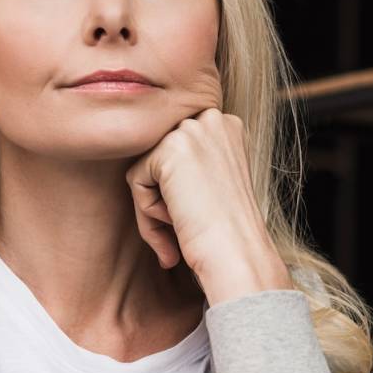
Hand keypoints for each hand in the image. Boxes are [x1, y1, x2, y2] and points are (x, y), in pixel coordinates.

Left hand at [126, 108, 295, 305]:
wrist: (237, 254)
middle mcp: (212, 119)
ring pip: (145, 168)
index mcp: (227, 125)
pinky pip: (135, 180)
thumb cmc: (228, 232)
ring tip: (183, 223)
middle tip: (185, 225)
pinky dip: (147, 210)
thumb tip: (148, 163)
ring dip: (156, 205)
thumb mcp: (215, 183)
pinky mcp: (169, 149)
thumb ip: (189, 165)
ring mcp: (191, 130)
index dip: (179, 188)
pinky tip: (177, 220)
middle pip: (159, 156)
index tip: (197, 214)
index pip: (176, 150)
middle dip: (164, 196)